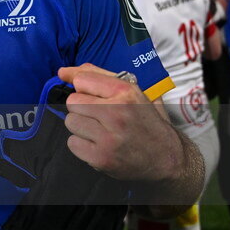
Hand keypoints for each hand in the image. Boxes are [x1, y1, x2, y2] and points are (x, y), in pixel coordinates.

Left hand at [58, 64, 181, 181]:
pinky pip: (72, 143)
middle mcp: (116, 112)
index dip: (83, 88)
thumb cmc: (145, 122)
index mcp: (125, 92)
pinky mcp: (101, 157)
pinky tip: (97, 145)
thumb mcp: (132, 92)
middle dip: (82, 108)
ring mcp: (108, 137)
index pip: (82, 79)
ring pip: (70, 122)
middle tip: (99, 117)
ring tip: (99, 131)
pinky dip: (81, 145)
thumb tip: (63, 72)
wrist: (166, 157)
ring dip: (81, 127)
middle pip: (73, 101)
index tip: (92, 96)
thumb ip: (99, 76)